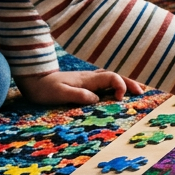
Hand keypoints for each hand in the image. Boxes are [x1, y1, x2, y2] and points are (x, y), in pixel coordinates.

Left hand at [15, 71, 143, 105]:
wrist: (32, 79)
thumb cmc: (44, 88)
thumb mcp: (59, 94)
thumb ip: (78, 95)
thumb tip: (96, 99)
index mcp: (87, 80)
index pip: (111, 77)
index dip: (121, 85)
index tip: (121, 99)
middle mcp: (90, 77)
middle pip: (116, 75)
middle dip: (130, 82)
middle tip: (142, 92)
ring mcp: (87, 79)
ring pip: (111, 76)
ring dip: (125, 81)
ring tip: (137, 89)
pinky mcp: (84, 83)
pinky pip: (105, 80)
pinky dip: (116, 83)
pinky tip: (118, 89)